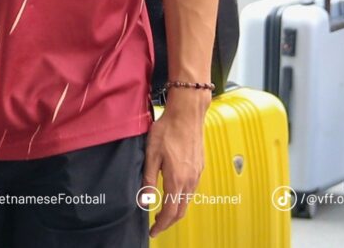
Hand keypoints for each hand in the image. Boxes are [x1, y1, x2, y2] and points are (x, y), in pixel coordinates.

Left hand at [143, 90, 207, 235]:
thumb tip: (144, 201)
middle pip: (181, 211)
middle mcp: (190, 180)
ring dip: (176, 210)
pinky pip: (192, 190)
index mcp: (177, 180)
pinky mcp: (199, 166)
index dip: (161, 225)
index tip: (152, 231)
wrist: (187, 113)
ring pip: (188, 201)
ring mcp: (197, 173)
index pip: (170, 212)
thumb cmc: (167, 130)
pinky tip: (173, 193)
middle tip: (156, 225)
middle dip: (169, 222)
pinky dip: (182, 199)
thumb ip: (148, 179)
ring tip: (162, 211)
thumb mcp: (151, 154)